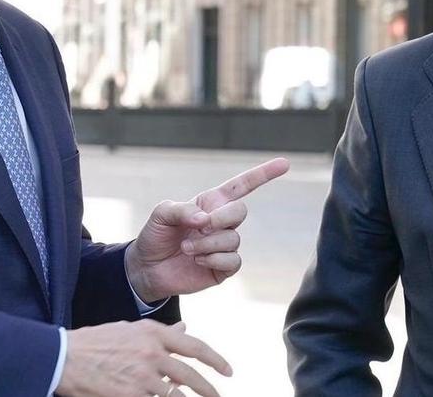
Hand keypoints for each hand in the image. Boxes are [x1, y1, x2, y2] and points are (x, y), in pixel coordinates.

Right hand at [56, 320, 229, 396]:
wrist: (65, 357)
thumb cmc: (96, 341)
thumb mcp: (131, 329)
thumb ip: (161, 332)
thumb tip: (184, 329)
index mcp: (154, 333)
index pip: (195, 347)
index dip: (216, 360)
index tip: (228, 371)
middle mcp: (153, 353)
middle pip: (191, 375)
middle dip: (209, 390)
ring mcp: (143, 376)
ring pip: (177, 394)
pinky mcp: (131, 394)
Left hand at [125, 157, 288, 301]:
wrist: (147, 269)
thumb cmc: (155, 236)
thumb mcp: (161, 214)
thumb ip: (182, 210)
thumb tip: (205, 219)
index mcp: (211, 203)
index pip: (243, 186)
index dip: (264, 174)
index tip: (285, 164)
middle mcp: (222, 222)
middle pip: (241, 211)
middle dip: (220, 218)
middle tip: (198, 227)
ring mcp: (224, 245)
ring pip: (233, 239)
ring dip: (206, 244)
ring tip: (187, 249)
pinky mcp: (223, 267)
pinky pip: (233, 261)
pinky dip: (213, 260)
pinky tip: (197, 260)